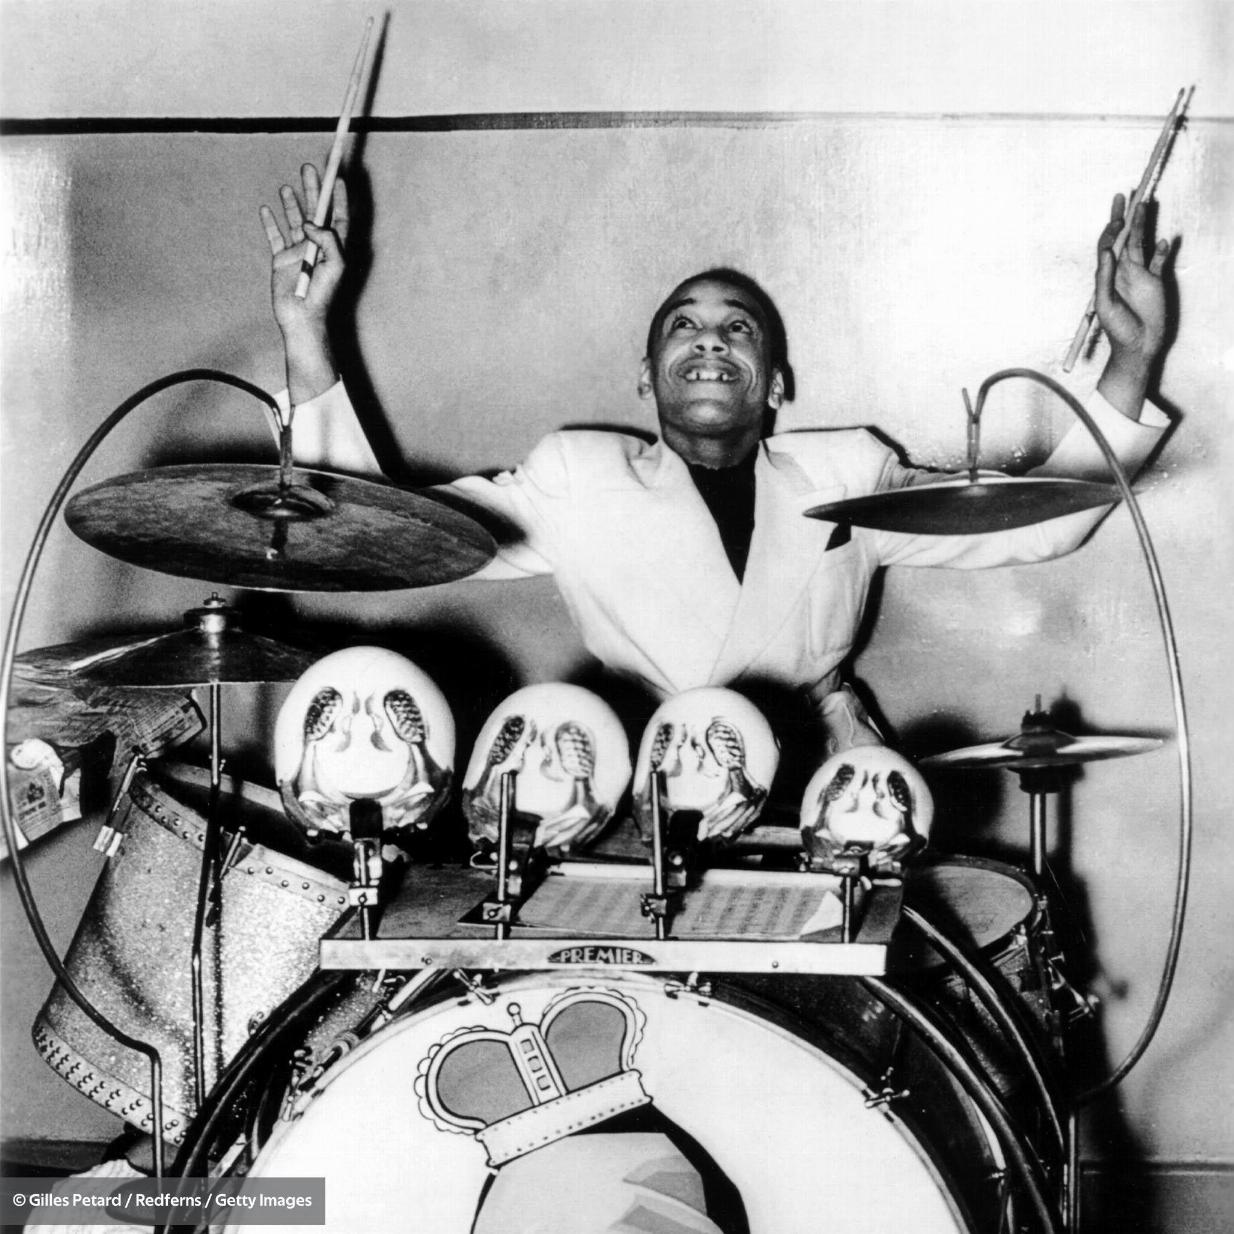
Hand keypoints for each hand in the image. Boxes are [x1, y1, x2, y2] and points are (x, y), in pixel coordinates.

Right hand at [260, 164, 348, 339]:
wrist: (302, 316)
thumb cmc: (323, 294)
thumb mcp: (335, 264)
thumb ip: (327, 239)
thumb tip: (309, 223)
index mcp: (334, 248)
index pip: (338, 217)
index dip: (339, 198)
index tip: (336, 179)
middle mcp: (317, 247)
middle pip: (316, 212)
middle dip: (312, 191)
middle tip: (309, 169)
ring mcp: (298, 252)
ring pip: (295, 221)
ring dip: (291, 203)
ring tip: (287, 186)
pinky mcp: (281, 260)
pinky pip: (274, 236)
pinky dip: (270, 223)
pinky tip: (266, 210)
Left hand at [1094, 192, 1170, 390]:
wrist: (1138, 345)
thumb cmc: (1117, 328)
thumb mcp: (1105, 304)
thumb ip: (1104, 277)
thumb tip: (1107, 250)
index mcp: (1107, 275)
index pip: (1107, 246)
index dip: (1111, 230)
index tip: (1117, 218)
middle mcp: (1122, 271)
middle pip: (1123, 238)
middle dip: (1122, 217)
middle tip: (1122, 195)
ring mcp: (1140, 274)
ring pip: (1141, 244)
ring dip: (1142, 225)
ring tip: (1144, 205)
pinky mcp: (1156, 281)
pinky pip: (1159, 261)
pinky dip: (1161, 251)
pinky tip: (1162, 242)